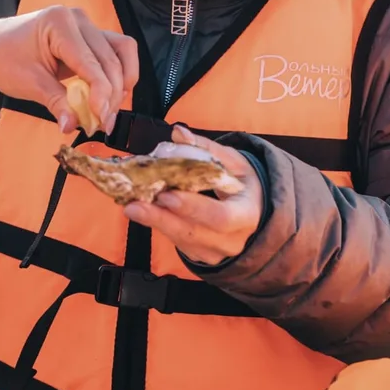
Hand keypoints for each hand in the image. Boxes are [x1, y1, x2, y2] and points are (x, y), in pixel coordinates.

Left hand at [0, 7, 138, 134]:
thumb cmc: (5, 59)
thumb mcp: (29, 84)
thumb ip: (56, 103)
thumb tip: (73, 126)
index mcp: (59, 24)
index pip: (91, 63)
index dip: (100, 94)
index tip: (100, 120)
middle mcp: (78, 18)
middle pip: (110, 59)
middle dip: (111, 94)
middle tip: (103, 123)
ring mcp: (86, 24)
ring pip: (122, 50)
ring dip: (121, 82)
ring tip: (110, 110)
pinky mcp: (90, 34)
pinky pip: (115, 51)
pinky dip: (118, 74)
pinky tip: (111, 95)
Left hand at [122, 127, 263, 265]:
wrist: (258, 212)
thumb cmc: (245, 184)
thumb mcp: (234, 162)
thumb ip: (206, 148)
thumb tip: (178, 132)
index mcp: (248, 214)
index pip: (221, 217)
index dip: (193, 207)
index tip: (167, 194)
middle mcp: (234, 240)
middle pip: (194, 233)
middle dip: (162, 219)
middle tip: (133, 205)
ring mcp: (217, 253)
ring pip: (182, 242)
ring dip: (155, 224)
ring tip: (131, 207)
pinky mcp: (202, 256)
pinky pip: (179, 244)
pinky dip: (160, 227)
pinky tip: (143, 213)